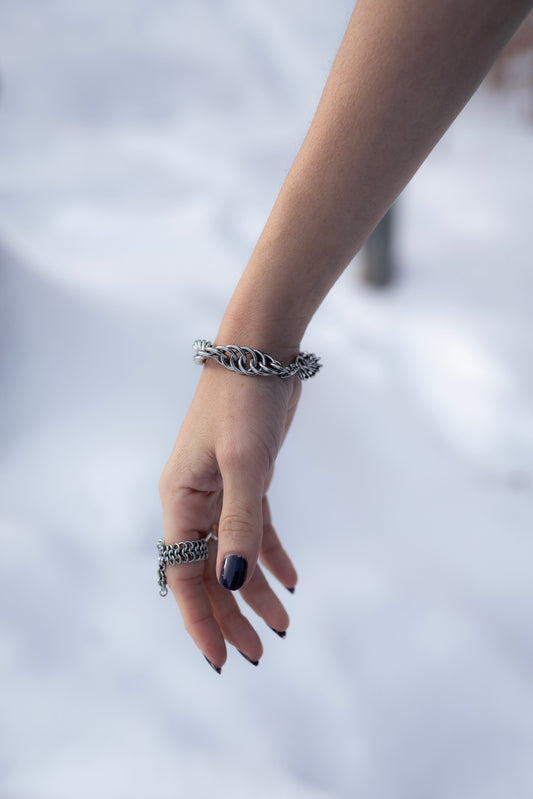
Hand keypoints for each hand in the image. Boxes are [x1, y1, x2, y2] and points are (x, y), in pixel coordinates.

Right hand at [159, 361, 300, 669]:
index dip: (200, 619)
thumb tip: (232, 582)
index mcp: (180, 500)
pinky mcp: (248, 479)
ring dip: (256, 590)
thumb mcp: (245, 464)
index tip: (221, 658)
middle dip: (232, 613)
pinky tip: (292, 581)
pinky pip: (256, 528)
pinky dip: (272, 555)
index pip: (183, 574)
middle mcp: (195, 501)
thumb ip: (240, 524)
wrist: (260, 352)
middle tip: (259, 652)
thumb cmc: (244, 402)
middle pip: (209, 571)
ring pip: (235, 554)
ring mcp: (221, 490)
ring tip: (283, 625)